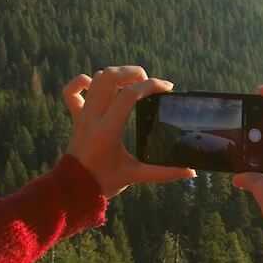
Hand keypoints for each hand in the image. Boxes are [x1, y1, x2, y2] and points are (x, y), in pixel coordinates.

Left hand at [62, 66, 195, 197]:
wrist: (73, 189)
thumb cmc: (103, 182)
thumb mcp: (135, 176)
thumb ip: (164, 172)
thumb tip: (191, 172)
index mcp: (107, 129)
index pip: (129, 94)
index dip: (151, 85)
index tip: (167, 88)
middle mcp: (92, 117)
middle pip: (110, 76)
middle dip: (134, 72)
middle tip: (149, 84)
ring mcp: (82, 114)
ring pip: (96, 78)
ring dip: (117, 75)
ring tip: (134, 84)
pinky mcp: (75, 117)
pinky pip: (72, 90)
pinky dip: (84, 81)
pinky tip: (100, 87)